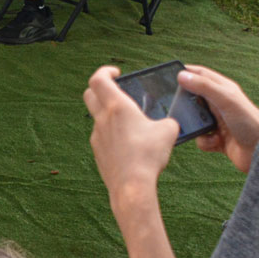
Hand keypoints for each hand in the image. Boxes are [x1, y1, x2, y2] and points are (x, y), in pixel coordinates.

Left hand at [85, 65, 178, 200]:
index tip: (116, 72)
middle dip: (101, 88)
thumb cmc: (148, 155)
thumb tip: (168, 124)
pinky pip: (102, 137)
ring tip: (131, 123)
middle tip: (116, 91)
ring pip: (97, 118)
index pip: (98, 79)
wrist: (132, 186)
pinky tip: (129, 144)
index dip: (105, 71)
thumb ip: (168, 121)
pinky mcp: (98, 153)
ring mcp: (97, 136)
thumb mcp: (168, 132)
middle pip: (90, 94)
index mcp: (117, 107)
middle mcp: (102, 119)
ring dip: (109, 114)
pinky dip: (112, 135)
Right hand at [174, 64, 258, 172]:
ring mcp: (218, 121)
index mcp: (223, 89)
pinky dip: (204, 141)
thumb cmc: (249, 122)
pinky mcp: (217, 138)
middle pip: (194, 98)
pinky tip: (216, 142)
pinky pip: (200, 138)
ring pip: (194, 120)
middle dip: (186, 104)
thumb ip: (204, 86)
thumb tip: (182, 75)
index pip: (201, 74)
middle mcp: (220, 104)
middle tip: (177, 107)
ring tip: (204, 129)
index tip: (168, 73)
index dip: (186, 72)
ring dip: (196, 126)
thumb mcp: (226, 99)